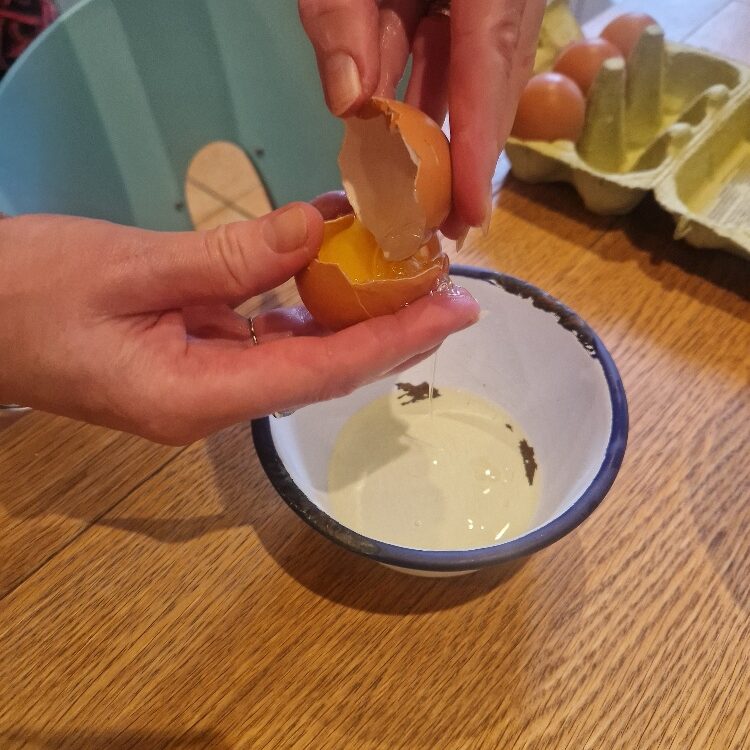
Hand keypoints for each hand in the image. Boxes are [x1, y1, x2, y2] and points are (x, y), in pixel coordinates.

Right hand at [0, 198, 477, 443]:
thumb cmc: (25, 292)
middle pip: (321, 372)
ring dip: (356, 320)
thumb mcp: (128, 267)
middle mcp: (210, 404)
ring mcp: (203, 385)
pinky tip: (337, 273)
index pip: (318, 373)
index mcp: (193, 398)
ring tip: (412, 283)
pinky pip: (266, 337)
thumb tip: (318, 231)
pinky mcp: (194, 359)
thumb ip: (230, 257)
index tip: (450, 313)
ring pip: (300, 356)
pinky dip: (307, 306)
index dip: (390, 343)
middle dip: (390, 335)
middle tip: (452, 296)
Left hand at [299, 0, 545, 236]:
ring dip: (438, 125)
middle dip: (468, 152)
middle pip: (495, 79)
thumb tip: (349, 106)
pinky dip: (421, 83)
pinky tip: (393, 126)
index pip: (490, 65)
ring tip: (417, 190)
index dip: (479, 145)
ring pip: (473, 66)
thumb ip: (341, 19)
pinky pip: (451, 41)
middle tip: (446, 222)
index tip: (470, 214)